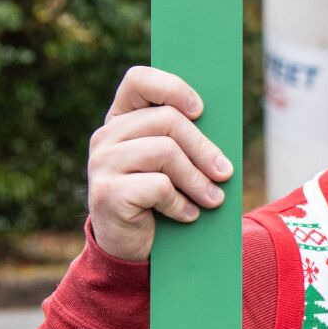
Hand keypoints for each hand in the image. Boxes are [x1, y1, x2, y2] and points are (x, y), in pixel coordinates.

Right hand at [87, 66, 232, 260]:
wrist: (131, 248)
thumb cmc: (160, 199)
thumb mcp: (173, 165)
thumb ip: (186, 139)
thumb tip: (224, 125)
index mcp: (122, 120)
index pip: (139, 80)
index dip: (173, 87)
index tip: (201, 110)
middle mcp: (106, 137)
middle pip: (168, 120)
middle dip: (204, 149)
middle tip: (225, 174)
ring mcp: (102, 164)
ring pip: (165, 152)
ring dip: (197, 180)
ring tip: (213, 200)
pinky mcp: (107, 193)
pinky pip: (158, 186)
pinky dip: (180, 203)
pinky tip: (187, 215)